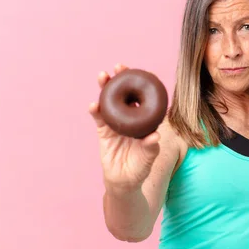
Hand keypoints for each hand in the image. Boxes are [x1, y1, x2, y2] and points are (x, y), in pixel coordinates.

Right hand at [88, 63, 160, 193]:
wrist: (123, 182)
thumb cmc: (140, 169)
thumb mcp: (147, 159)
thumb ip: (150, 147)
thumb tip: (155, 136)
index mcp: (144, 122)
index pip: (144, 99)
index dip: (142, 85)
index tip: (140, 72)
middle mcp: (130, 119)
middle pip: (125, 95)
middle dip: (121, 79)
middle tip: (118, 66)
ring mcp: (116, 124)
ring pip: (110, 102)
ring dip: (105, 89)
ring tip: (102, 76)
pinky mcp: (104, 131)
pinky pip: (99, 118)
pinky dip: (96, 110)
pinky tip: (94, 105)